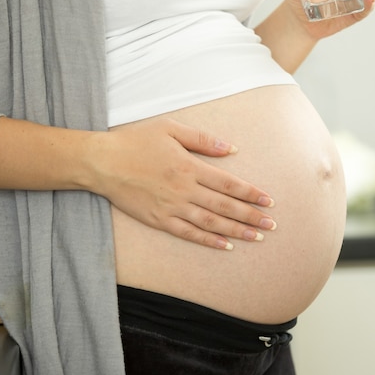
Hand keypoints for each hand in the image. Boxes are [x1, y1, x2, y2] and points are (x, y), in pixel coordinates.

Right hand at [89, 118, 275, 249]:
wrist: (103, 162)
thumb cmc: (136, 141)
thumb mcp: (170, 129)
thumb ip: (202, 139)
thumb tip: (232, 149)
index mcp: (189, 166)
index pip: (228, 183)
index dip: (251, 193)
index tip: (268, 201)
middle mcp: (184, 190)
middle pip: (224, 206)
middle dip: (250, 216)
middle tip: (271, 225)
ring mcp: (171, 207)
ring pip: (210, 222)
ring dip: (235, 231)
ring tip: (256, 238)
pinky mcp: (158, 220)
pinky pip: (188, 233)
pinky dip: (208, 240)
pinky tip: (224, 246)